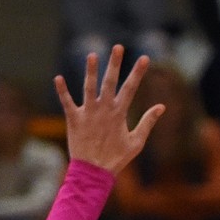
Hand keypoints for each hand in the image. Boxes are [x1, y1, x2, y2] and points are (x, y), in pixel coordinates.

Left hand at [53, 45, 164, 173]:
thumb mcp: (136, 142)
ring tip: (92, 55)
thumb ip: (147, 122)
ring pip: (89, 87)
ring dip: (90, 71)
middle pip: (110, 82)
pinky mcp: (74, 119)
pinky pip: (67, 102)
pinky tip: (57, 78)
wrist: (94, 172)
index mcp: (119, 114)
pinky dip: (62, 91)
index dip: (138, 72)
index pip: (131, 88)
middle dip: (115, 64)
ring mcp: (88, 113)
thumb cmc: (117, 158)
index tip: (144, 58)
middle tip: (118, 47)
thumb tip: (161, 107)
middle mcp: (103, 110)